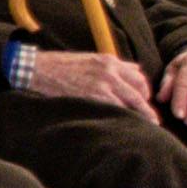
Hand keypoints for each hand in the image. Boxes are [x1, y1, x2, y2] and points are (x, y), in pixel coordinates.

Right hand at [20, 46, 155, 116]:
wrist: (37, 70)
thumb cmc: (60, 66)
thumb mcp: (90, 59)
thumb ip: (113, 65)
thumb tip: (135, 71)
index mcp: (110, 61)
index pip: (139, 78)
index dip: (144, 92)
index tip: (143, 102)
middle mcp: (110, 72)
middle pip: (140, 92)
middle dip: (146, 107)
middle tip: (149, 120)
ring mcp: (103, 85)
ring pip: (132, 103)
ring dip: (138, 116)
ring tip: (141, 128)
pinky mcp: (94, 97)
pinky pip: (117, 110)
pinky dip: (122, 118)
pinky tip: (122, 126)